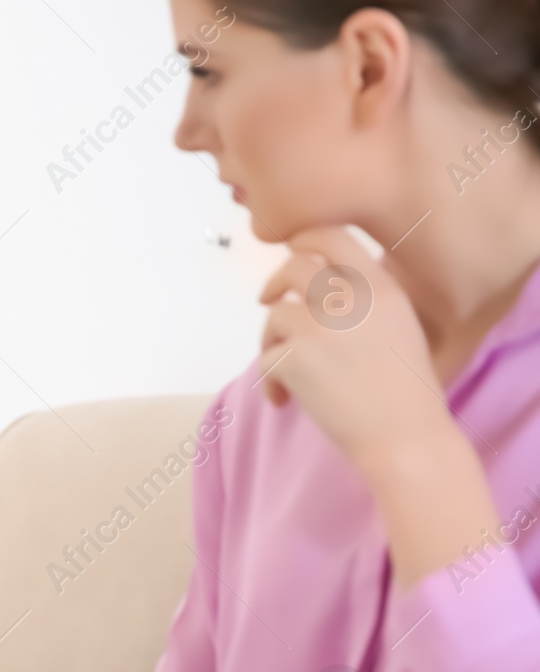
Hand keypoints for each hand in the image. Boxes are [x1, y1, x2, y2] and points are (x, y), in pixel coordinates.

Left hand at [256, 227, 454, 469]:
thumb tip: (315, 278)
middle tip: (267, 300)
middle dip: (274, 283)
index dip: (305, 239)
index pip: (333, 236)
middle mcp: (350, 298)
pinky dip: (270, 382)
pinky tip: (284, 401)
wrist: (405, 435)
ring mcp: (320, 326)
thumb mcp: (398, 323)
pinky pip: (265, 359)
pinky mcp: (295, 357)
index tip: (294, 253)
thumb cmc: (404, 389)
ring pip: (275, 315)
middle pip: (293, 267)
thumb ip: (362, 297)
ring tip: (287, 373)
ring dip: (271, 341)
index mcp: (380, 286)